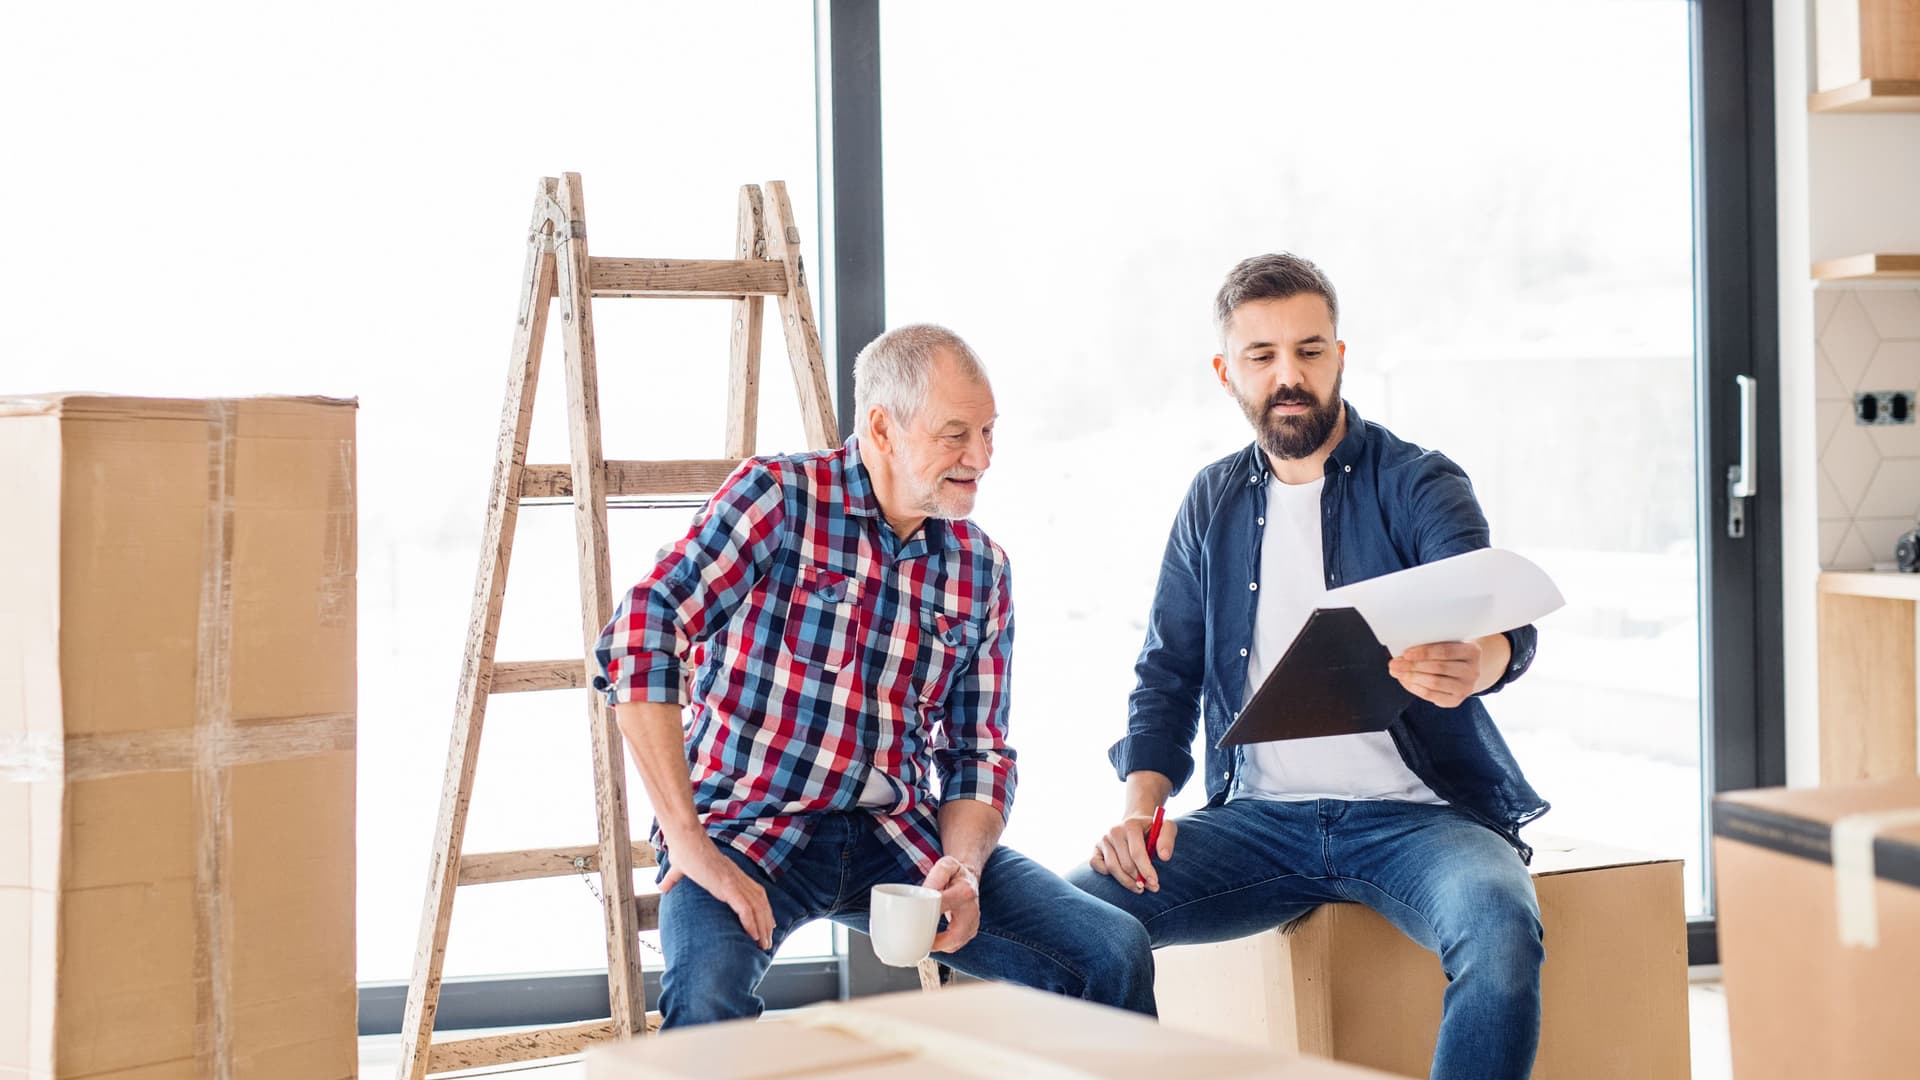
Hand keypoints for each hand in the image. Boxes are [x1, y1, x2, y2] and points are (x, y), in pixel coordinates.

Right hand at [660, 837, 774, 949]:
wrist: (685, 839)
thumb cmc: (683, 850)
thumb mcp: (679, 868)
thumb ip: (673, 879)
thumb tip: (661, 886)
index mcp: (731, 873)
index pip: (755, 892)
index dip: (762, 908)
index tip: (766, 923)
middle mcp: (737, 877)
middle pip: (760, 902)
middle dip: (766, 922)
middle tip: (767, 941)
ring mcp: (734, 882)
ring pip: (757, 908)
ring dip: (762, 927)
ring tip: (764, 944)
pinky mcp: (728, 886)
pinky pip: (745, 908)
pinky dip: (751, 923)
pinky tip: (753, 936)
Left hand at [922, 856, 981, 952]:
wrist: (970, 878)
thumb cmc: (955, 873)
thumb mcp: (945, 865)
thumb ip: (935, 877)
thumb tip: (924, 893)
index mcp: (965, 892)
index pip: (943, 906)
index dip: (927, 914)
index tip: (914, 920)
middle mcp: (972, 910)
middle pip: (954, 935)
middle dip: (935, 942)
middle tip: (918, 940)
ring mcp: (974, 923)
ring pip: (955, 943)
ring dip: (938, 945)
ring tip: (924, 938)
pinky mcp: (972, 931)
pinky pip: (956, 944)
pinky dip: (944, 945)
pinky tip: (934, 939)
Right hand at [1090, 811, 1177, 893]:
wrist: (1134, 825)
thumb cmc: (1151, 829)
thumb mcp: (1166, 828)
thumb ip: (1167, 839)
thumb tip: (1164, 857)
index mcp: (1131, 824)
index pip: (1136, 852)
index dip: (1146, 870)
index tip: (1155, 883)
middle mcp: (1114, 831)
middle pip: (1125, 863)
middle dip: (1139, 878)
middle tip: (1151, 887)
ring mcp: (1103, 839)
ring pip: (1112, 867)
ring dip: (1127, 881)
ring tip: (1139, 887)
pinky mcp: (1095, 848)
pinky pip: (1096, 865)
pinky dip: (1107, 874)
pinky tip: (1122, 876)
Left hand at [1388, 640, 1482, 708]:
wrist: (1465, 671)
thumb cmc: (1451, 654)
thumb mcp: (1448, 643)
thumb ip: (1432, 643)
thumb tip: (1403, 648)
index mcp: (1472, 651)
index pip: (1446, 651)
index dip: (1424, 652)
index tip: (1406, 653)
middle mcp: (1472, 671)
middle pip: (1438, 667)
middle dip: (1412, 665)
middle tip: (1394, 663)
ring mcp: (1466, 687)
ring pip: (1434, 682)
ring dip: (1411, 677)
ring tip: (1396, 672)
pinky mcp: (1456, 700)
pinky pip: (1432, 695)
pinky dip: (1416, 688)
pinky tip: (1405, 681)